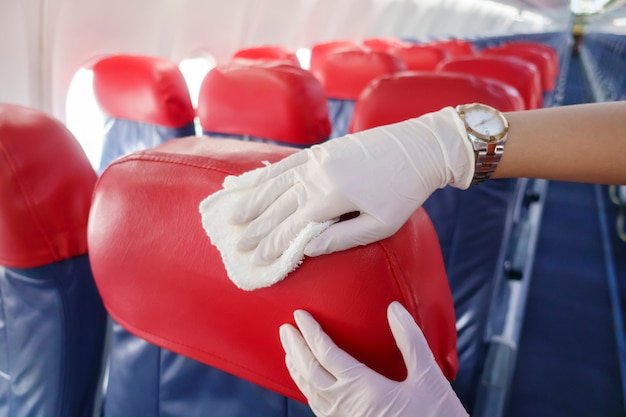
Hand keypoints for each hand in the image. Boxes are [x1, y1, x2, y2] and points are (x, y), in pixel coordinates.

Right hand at [226, 106, 472, 264]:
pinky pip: (285, 162)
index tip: (255, 258)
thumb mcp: (380, 224)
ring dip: (251, 200)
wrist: (420, 148)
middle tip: (235, 244)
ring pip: (275, 182)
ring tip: (232, 215)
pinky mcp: (321, 149)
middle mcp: (317, 175)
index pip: (293, 225)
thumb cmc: (404, 191)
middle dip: (256, 227)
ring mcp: (317, 158)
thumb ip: (342, 238)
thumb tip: (308, 249)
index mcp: (332, 196)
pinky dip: (264, 173)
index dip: (272, 244)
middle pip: (278, 205)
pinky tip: (248, 179)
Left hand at [279, 301, 467, 416]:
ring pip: (310, 393)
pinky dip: (308, 391)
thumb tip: (394, 310)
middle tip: (285, 330)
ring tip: (289, 353)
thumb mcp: (428, 376)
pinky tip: (310, 385)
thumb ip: (410, 341)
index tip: (300, 316)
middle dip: (296, 348)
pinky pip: (319, 409)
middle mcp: (346, 405)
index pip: (327, 354)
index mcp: (363, 388)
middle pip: (311, 372)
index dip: (311, 333)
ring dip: (297, 370)